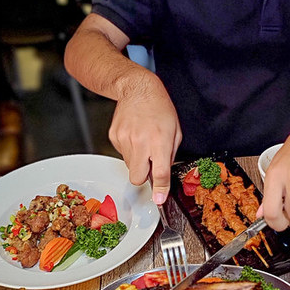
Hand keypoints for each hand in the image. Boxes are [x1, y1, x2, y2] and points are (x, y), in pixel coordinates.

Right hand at [108, 76, 181, 202]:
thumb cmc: (160, 108)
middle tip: (149, 164)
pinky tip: (134, 135)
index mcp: (159, 141)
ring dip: (137, 160)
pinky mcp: (114, 136)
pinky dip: (129, 149)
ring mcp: (124, 139)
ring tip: (143, 141)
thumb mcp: (175, 131)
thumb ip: (169, 155)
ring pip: (129, 166)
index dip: (160, 189)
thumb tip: (163, 175)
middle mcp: (141, 142)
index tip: (159, 199)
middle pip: (137, 177)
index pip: (160, 172)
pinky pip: (122, 153)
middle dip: (143, 177)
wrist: (137, 89)